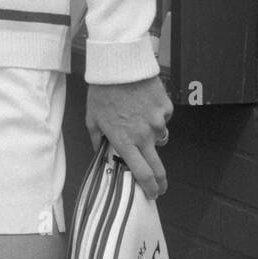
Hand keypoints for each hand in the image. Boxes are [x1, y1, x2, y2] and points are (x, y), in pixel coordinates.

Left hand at [85, 75, 172, 199]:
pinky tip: (144, 101)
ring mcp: (157, 122)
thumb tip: (99, 151)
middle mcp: (143, 136)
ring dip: (151, 134)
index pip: (141, 173)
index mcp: (124, 141)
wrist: (119, 64)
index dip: (149, 188)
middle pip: (158, 168)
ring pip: (160, 137)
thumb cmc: (101, 91)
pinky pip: (164, 117)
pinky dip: (156, 114)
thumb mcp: (91, 116)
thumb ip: (96, 138)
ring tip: (137, 115)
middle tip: (161, 186)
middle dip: (161, 181)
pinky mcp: (166, 108)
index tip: (152, 194)